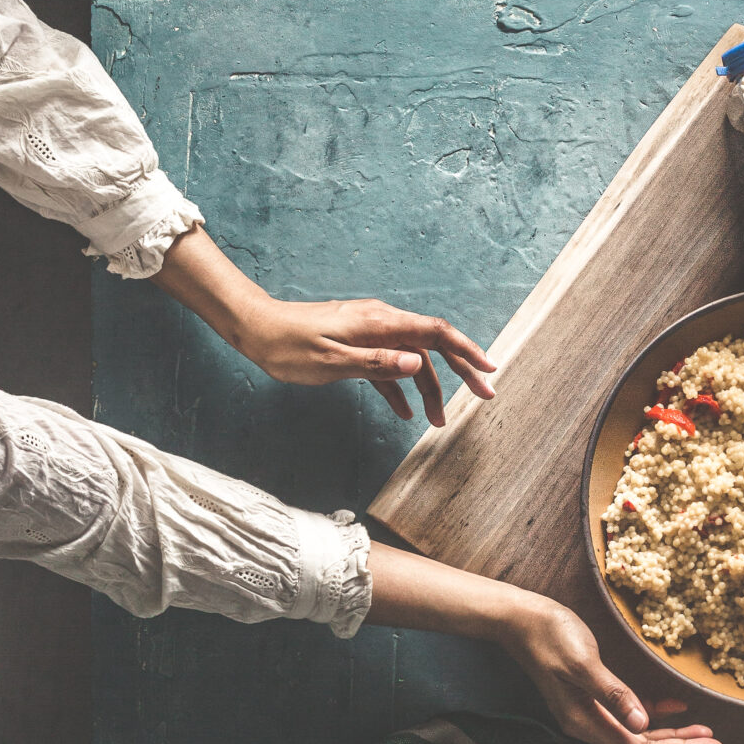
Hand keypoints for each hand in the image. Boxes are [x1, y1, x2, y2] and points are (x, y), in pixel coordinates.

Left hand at [239, 297, 496, 426]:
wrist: (255, 329)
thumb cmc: (288, 346)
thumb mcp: (332, 361)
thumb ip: (378, 363)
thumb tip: (418, 363)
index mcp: (380, 323)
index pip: (435, 332)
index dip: (466, 351)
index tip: (488, 369)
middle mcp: (380, 322)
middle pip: (432, 345)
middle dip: (461, 370)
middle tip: (484, 395)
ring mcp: (369, 333)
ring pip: (411, 359)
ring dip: (428, 388)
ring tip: (438, 420)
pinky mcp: (357, 344)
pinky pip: (388, 366)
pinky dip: (400, 388)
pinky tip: (405, 412)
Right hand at [503, 598, 722, 743]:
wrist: (523, 619)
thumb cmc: (551, 637)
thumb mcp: (583, 664)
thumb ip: (613, 694)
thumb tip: (642, 725)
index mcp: (584, 721)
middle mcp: (589, 722)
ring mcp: (592, 709)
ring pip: (640, 732)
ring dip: (673, 733)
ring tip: (707, 734)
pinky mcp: (595, 693)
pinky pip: (631, 711)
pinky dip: (656, 711)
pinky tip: (680, 708)